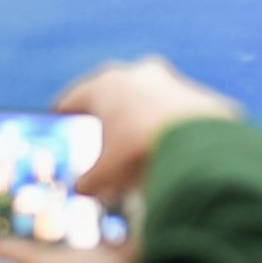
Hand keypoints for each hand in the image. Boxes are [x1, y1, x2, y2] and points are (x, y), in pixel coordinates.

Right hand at [55, 57, 239, 200]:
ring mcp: (171, 81)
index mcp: (105, 85)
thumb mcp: (106, 173)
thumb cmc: (140, 153)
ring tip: (141, 142)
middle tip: (102, 132)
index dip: (65, 114)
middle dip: (108, 114)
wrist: (200, 148)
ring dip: (143, 116)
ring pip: (149, 99)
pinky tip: (173, 146)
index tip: (61, 120)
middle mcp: (137, 74)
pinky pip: (179, 111)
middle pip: (114, 95)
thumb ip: (90, 180)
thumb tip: (83, 188)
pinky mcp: (200, 96)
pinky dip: (173, 125)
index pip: (74, 99)